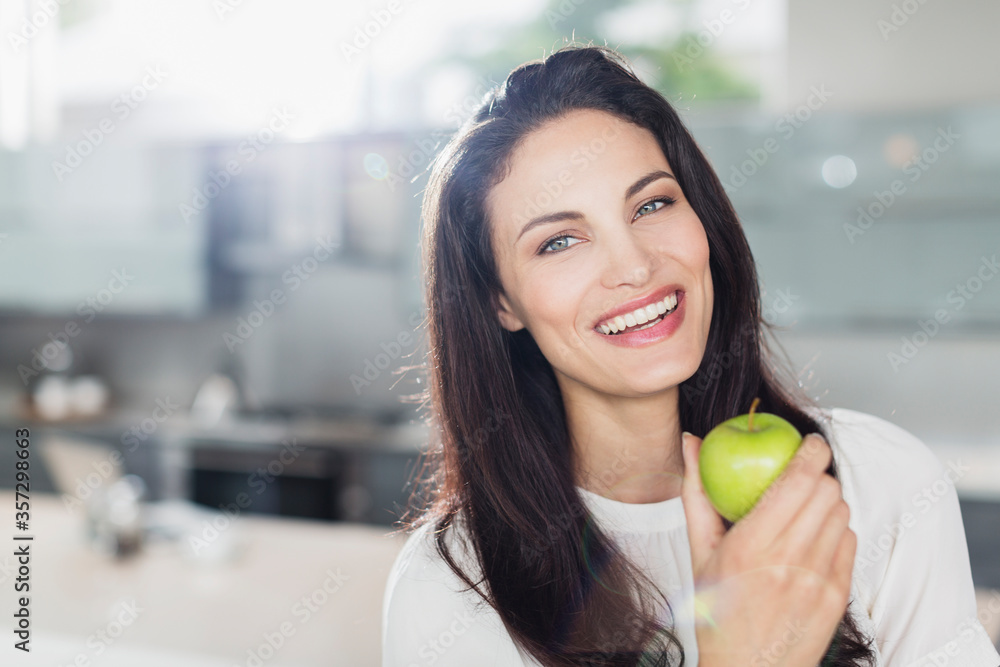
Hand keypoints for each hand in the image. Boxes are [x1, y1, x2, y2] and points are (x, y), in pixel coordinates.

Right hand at [680, 431, 855, 666]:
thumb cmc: (716, 613)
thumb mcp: (698, 553)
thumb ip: (697, 492)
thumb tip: (693, 442)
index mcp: (749, 547)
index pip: (796, 482)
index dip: (811, 452)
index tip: (808, 442)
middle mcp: (787, 562)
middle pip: (826, 491)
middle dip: (818, 475)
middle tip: (803, 475)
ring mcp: (817, 581)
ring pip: (842, 513)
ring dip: (827, 502)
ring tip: (804, 511)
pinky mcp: (838, 597)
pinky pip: (850, 541)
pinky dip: (835, 531)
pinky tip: (812, 540)